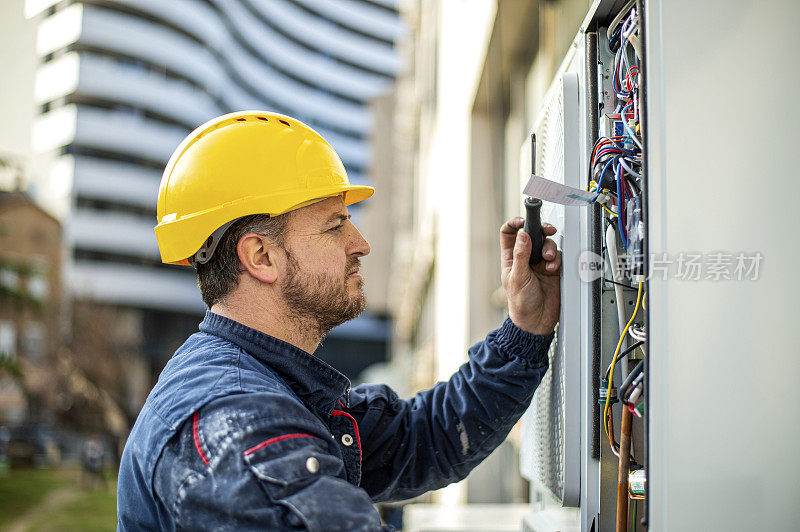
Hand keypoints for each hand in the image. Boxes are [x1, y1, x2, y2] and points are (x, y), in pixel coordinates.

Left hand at [500, 217, 561, 334]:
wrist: (537, 322)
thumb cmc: (520, 304)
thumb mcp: (518, 278)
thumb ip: (521, 256)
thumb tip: (522, 235)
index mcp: (511, 257)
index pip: (509, 233)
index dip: (515, 223)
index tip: (523, 221)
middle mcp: (526, 257)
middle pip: (533, 234)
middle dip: (541, 230)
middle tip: (547, 230)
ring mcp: (540, 263)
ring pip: (547, 244)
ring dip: (550, 248)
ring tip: (548, 260)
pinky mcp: (553, 269)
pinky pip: (558, 256)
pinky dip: (557, 259)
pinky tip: (553, 268)